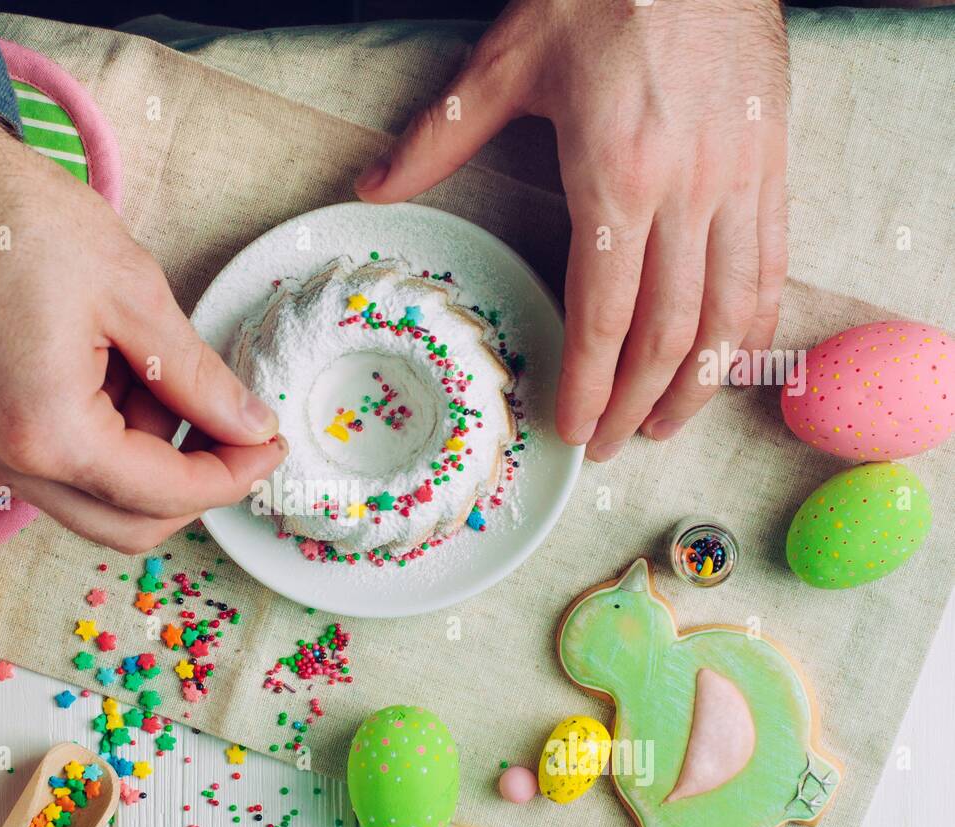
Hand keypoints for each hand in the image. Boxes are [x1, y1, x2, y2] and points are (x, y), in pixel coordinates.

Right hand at [0, 112, 284, 550]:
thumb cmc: (14, 221)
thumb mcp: (132, 293)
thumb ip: (198, 377)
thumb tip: (249, 424)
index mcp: (48, 434)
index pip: (164, 494)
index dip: (232, 475)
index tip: (271, 443)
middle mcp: (9, 464)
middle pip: (129, 526)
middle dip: (195, 482)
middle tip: (236, 426)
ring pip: (98, 503)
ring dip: (151, 461)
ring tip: (163, 372)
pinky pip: (65, 471)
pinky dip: (112, 444)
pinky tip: (125, 376)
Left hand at [355, 0, 788, 459]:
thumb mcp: (506, 60)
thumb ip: (439, 137)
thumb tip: (373, 186)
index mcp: (617, 175)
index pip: (605, 314)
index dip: (591, 385)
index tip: (575, 430)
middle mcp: (688, 189)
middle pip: (669, 331)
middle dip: (640, 403)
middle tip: (615, 445)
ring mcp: (741, 178)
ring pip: (732, 310)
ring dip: (702, 381)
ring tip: (671, 424)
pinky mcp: (773, 161)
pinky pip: (774, 262)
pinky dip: (755, 322)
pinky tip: (732, 357)